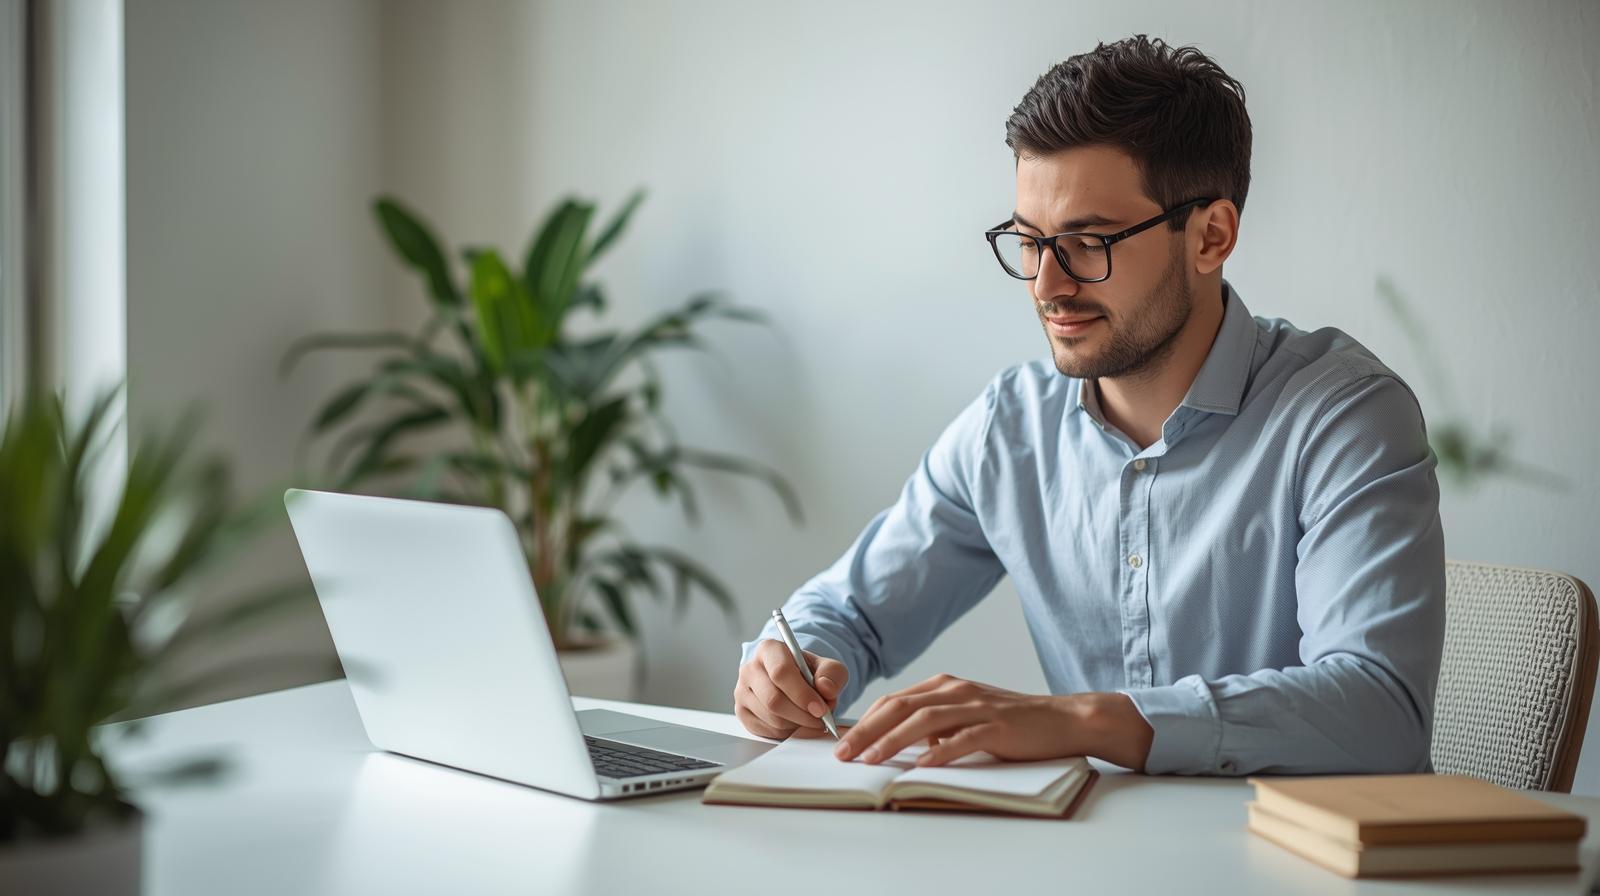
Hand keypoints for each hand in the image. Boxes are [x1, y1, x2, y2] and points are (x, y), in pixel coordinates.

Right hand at [734, 639, 848, 738]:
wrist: (794, 681)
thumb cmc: (809, 672)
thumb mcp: (828, 667)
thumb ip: (832, 675)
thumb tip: (825, 689)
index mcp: (769, 650)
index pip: (780, 672)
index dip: (802, 694)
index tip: (820, 708)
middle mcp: (750, 668)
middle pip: (773, 700)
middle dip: (802, 715)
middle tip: (821, 719)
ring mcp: (742, 692)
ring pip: (771, 718)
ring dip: (797, 724)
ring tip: (810, 717)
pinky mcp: (742, 712)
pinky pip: (766, 731)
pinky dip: (787, 732)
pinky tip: (796, 722)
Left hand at [831, 673, 1153, 769]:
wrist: (1061, 719)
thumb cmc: (1011, 723)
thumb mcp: (966, 717)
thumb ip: (936, 726)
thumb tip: (903, 745)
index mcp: (944, 686)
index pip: (895, 701)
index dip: (865, 720)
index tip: (843, 742)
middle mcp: (955, 690)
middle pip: (900, 707)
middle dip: (867, 730)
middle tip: (844, 753)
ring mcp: (976, 706)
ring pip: (924, 720)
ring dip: (893, 740)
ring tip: (871, 759)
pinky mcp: (996, 725)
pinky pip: (962, 738)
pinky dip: (940, 751)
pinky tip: (922, 765)